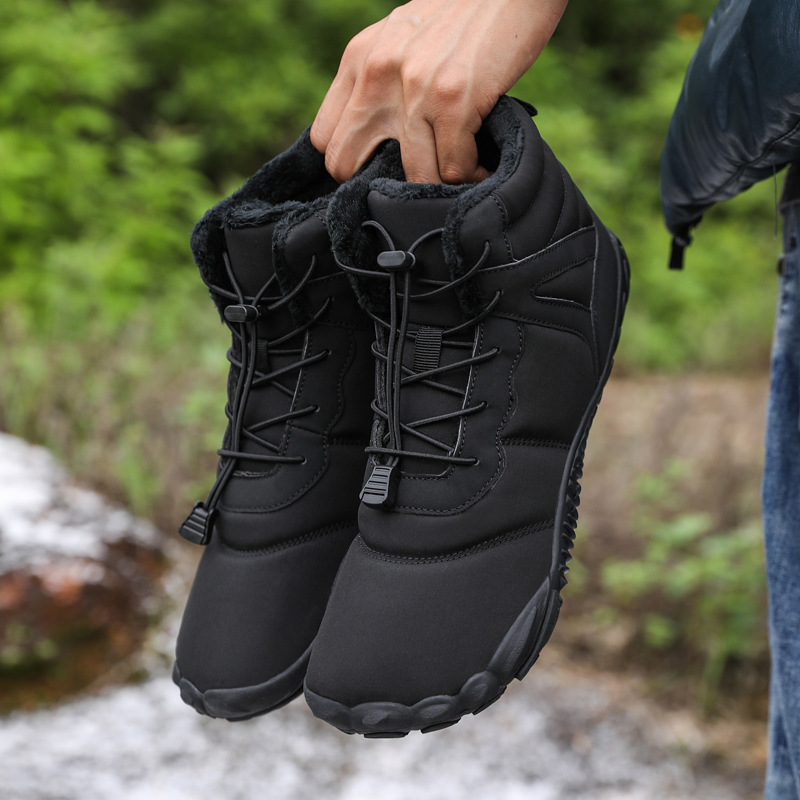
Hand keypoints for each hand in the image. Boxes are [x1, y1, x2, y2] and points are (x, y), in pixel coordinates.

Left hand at [311, 0, 567, 183]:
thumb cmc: (464, 17)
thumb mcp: (403, 38)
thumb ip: (381, 80)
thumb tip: (374, 139)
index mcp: (359, 58)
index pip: (323, 138)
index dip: (351, 162)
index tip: (381, 166)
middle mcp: (377, 73)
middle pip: (345, 165)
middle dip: (380, 184)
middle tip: (414, 177)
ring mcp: (414, 88)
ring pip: (412, 175)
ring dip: (438, 182)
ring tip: (458, 169)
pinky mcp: (454, 100)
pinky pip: (453, 169)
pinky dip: (472, 175)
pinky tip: (482, 164)